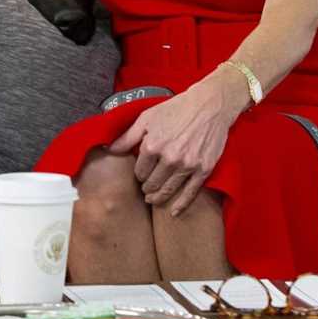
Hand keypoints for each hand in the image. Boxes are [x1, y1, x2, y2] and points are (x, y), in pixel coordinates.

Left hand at [107, 77, 238, 216]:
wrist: (209, 106)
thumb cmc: (175, 109)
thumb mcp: (146, 118)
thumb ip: (127, 137)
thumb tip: (108, 149)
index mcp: (152, 146)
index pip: (139, 172)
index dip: (138, 174)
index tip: (140, 174)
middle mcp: (169, 158)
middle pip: (152, 184)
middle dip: (146, 187)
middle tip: (145, 188)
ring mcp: (187, 166)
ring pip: (167, 191)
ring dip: (158, 197)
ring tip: (153, 199)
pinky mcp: (203, 170)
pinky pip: (190, 193)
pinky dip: (181, 205)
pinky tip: (173, 212)